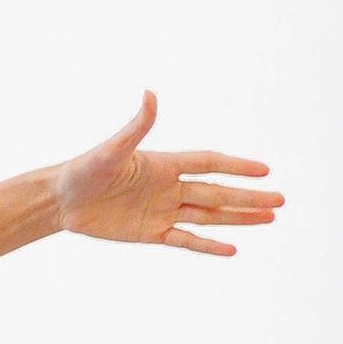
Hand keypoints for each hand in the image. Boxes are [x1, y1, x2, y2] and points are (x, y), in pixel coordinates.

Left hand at [54, 90, 284, 256]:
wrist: (61, 201)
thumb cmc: (83, 170)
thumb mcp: (111, 150)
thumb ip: (135, 127)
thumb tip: (150, 94)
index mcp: (164, 164)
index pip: (209, 163)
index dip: (236, 167)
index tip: (264, 170)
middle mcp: (168, 187)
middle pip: (217, 193)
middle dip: (248, 197)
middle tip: (281, 200)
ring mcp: (161, 210)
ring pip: (208, 216)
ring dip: (239, 218)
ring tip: (269, 218)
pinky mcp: (150, 233)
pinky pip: (185, 240)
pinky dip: (208, 246)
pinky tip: (233, 249)